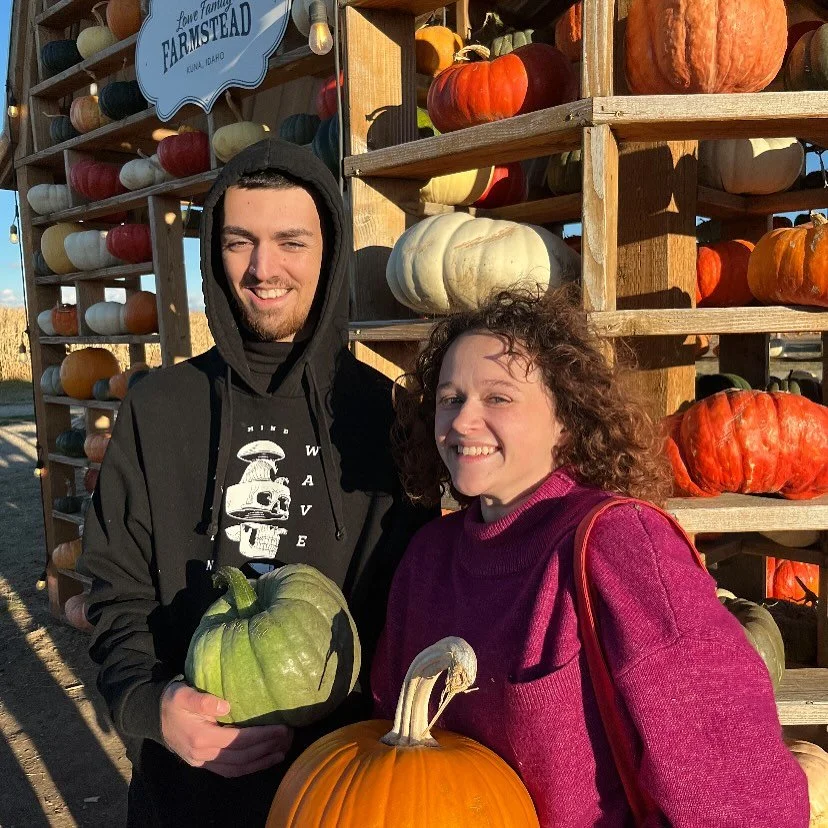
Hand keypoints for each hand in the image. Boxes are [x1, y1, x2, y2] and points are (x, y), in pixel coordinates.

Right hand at [160, 681, 293, 777]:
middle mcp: (203, 755)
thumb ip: (201, 699)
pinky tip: (263, 760)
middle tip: (290, 737)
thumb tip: (225, 705)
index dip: (262, 736)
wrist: (153, 716)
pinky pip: (230, 770)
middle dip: (267, 748)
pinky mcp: (203, 763)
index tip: (283, 728)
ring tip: (283, 751)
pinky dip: (249, 768)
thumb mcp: (182, 693)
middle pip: (242, 756)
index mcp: (201, 737)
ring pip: (237, 768)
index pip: (238, 740)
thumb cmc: (172, 701)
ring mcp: (203, 762)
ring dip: (261, 761)